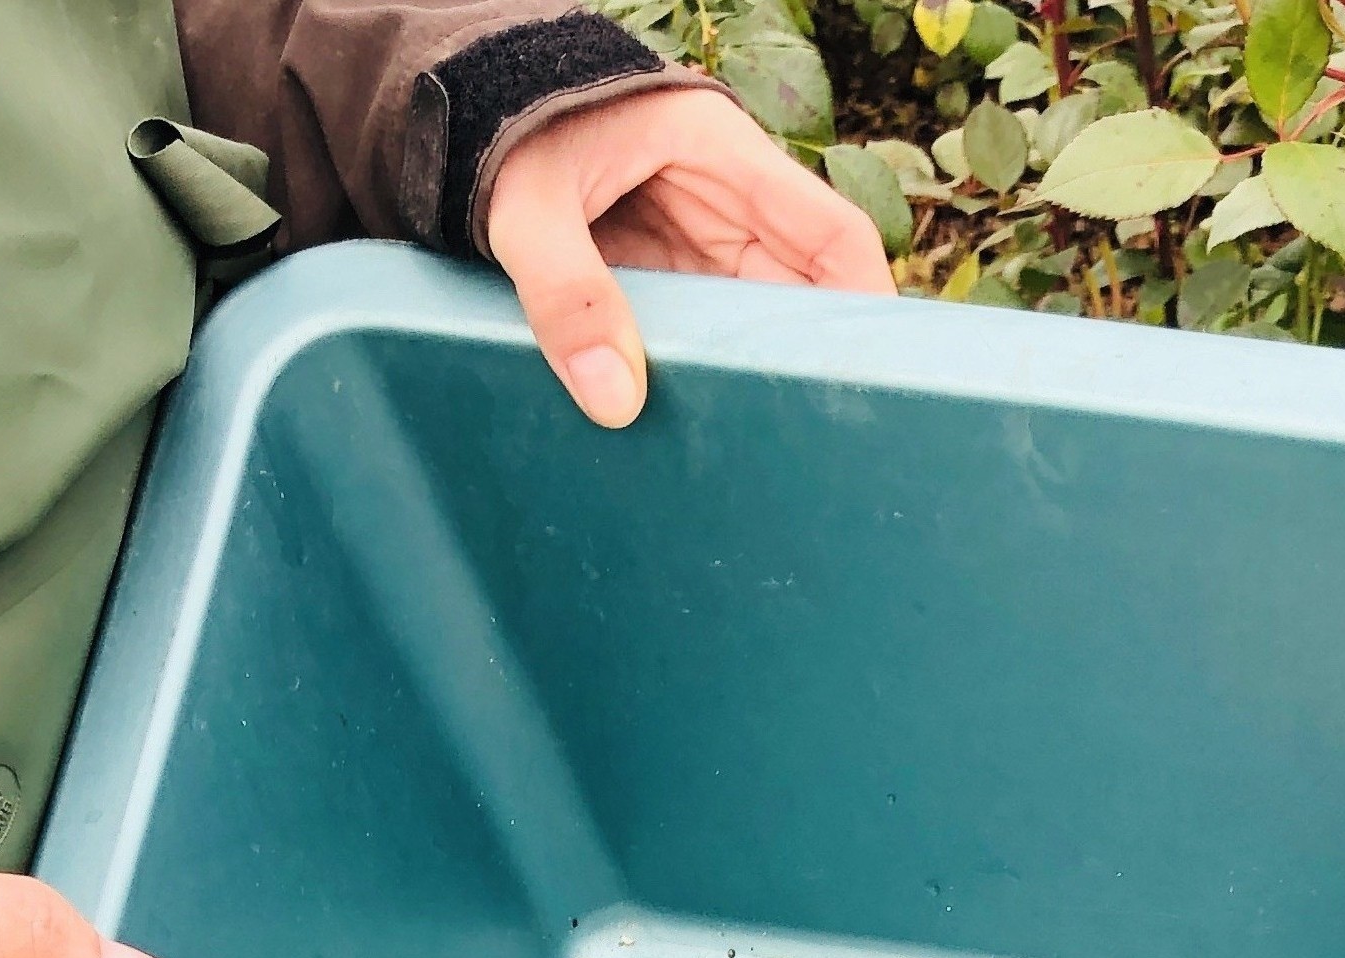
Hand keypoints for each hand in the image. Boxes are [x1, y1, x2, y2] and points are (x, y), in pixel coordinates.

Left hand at [485, 87, 893, 428]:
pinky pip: (705, 341)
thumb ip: (563, 288)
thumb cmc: (504, 125)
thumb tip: (613, 401)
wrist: (463, 105)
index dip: (867, 308)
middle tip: (820, 456)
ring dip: (759, 387)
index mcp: (722, 157)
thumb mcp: (525, 199)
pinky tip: (708, 441)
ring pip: (757, 330)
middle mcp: (727, 208)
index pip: (832, 236)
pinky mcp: (663, 282)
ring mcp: (697, 249)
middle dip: (811, 370)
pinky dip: (710, 385)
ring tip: (773, 466)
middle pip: (805, 299)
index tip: (881, 383)